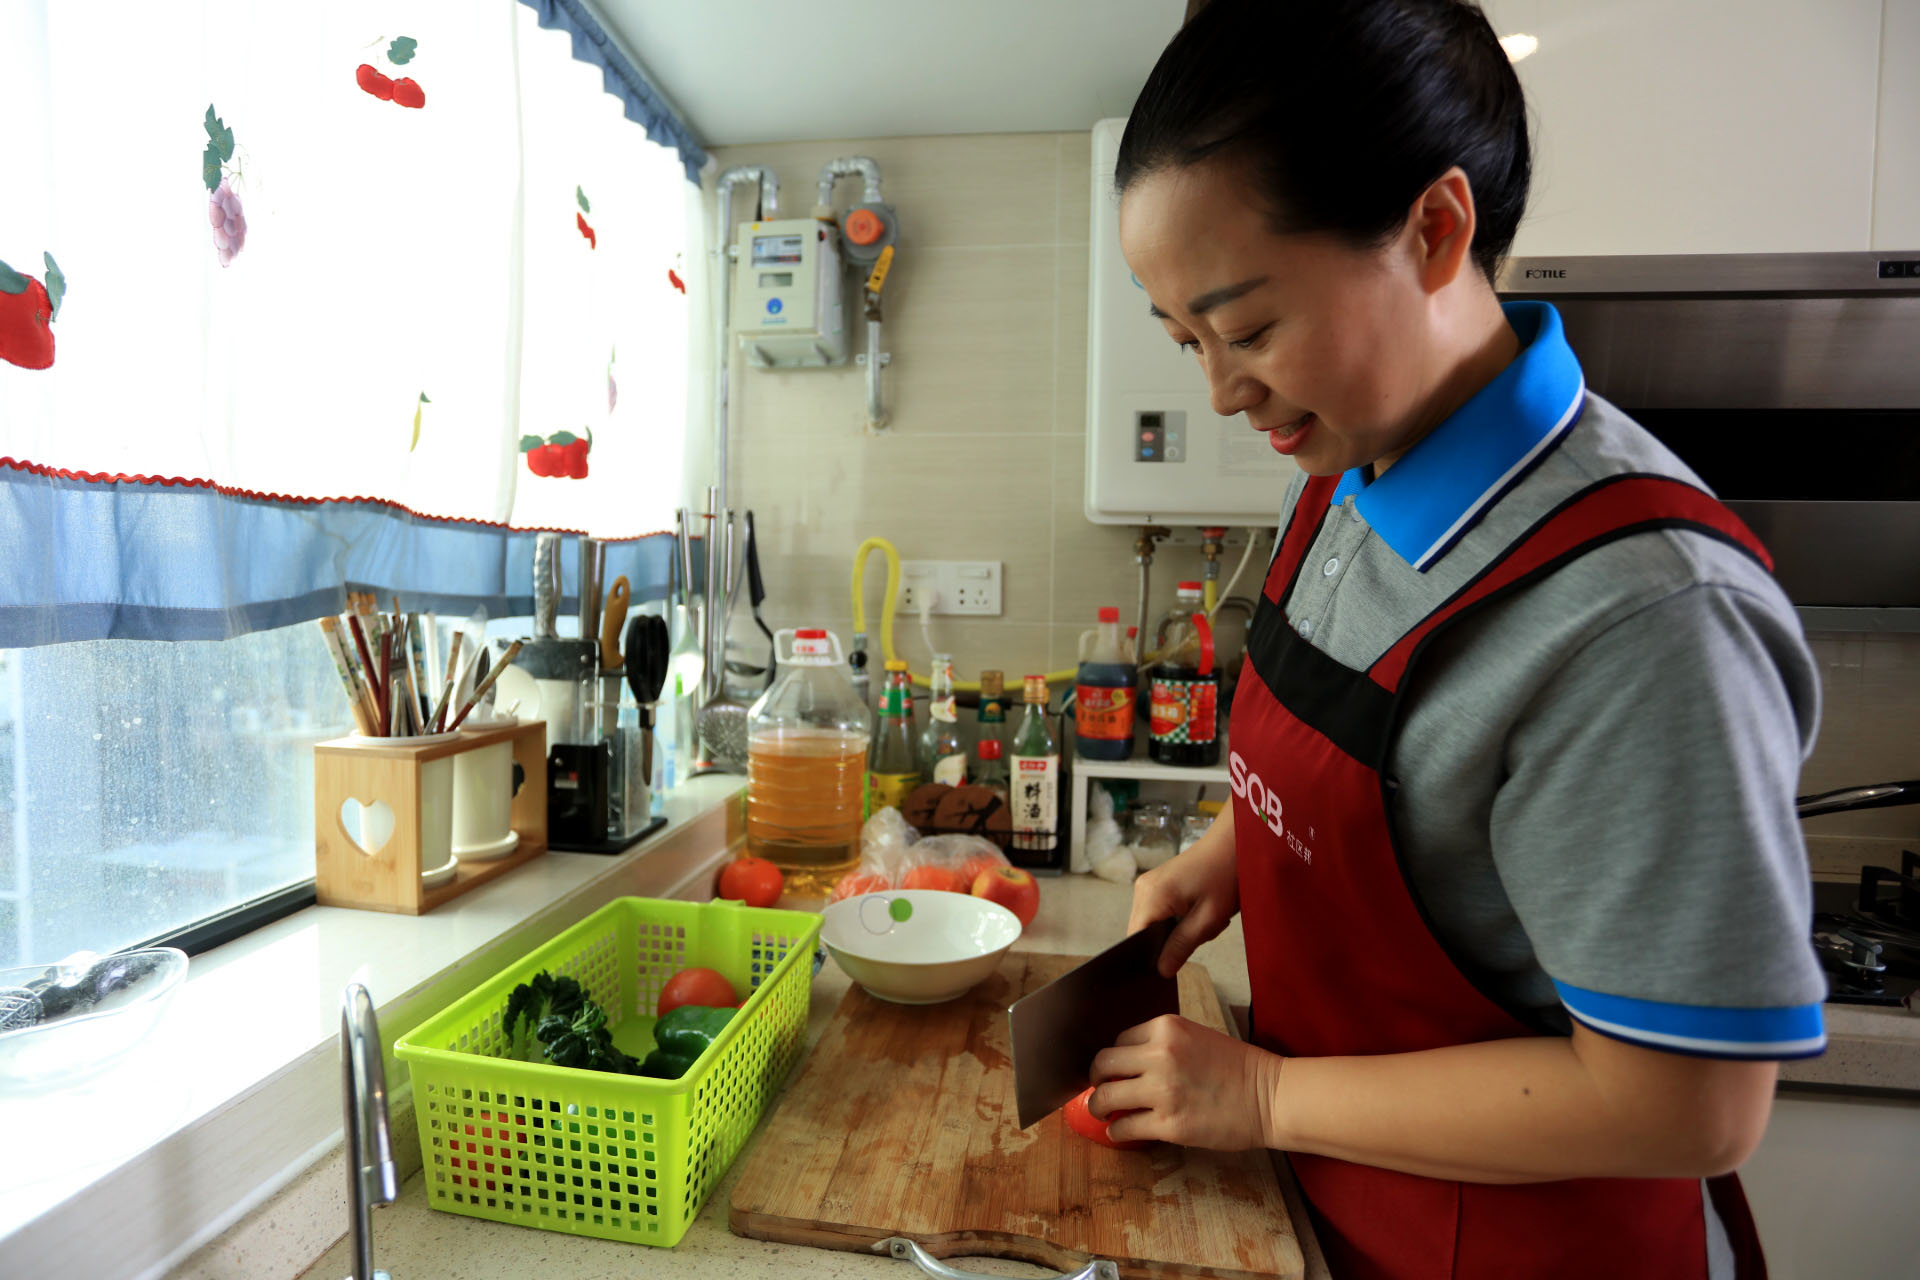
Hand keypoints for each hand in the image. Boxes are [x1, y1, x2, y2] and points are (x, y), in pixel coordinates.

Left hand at [1088, 1013, 1283, 1150]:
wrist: (1270, 1097)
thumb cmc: (1239, 1069)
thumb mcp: (1197, 1036)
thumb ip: (1163, 1044)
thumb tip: (1128, 1062)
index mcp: (1167, 1028)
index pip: (1119, 1040)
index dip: (1115, 1058)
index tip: (1114, 1070)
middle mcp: (1160, 1055)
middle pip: (1103, 1065)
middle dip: (1096, 1079)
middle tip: (1099, 1089)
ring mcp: (1163, 1091)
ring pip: (1106, 1097)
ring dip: (1099, 1106)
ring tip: (1103, 1112)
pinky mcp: (1169, 1125)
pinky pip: (1124, 1127)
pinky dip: (1117, 1131)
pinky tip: (1121, 1131)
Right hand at [1127, 807, 1237, 976]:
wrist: (1234, 843)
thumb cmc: (1225, 876)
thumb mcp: (1208, 919)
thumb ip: (1181, 946)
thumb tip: (1161, 970)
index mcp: (1151, 896)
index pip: (1135, 940)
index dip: (1149, 958)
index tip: (1171, 967)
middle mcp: (1143, 889)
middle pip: (1144, 933)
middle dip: (1171, 942)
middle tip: (1201, 933)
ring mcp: (1149, 884)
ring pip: (1154, 925)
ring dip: (1178, 931)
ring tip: (1204, 919)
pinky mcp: (1158, 883)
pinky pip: (1161, 913)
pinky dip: (1179, 919)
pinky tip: (1200, 910)